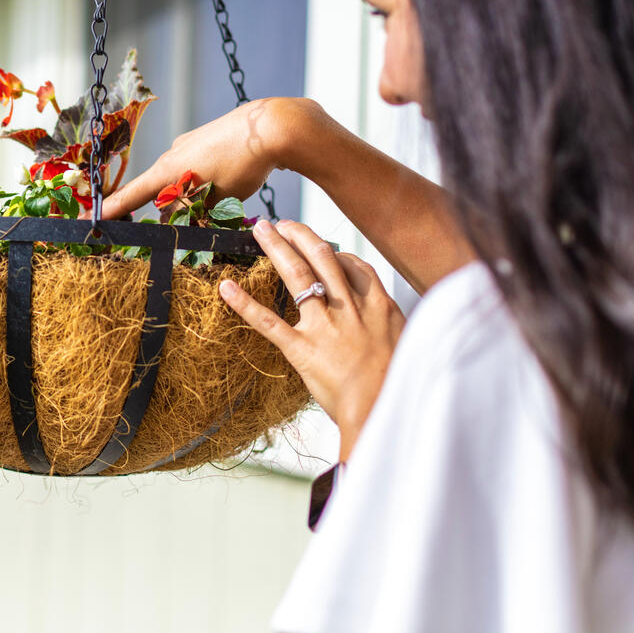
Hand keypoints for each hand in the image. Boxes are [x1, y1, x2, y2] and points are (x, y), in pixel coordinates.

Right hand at [103, 98, 301, 218]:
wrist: (271, 127)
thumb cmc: (240, 163)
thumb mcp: (214, 199)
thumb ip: (191, 211)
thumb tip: (177, 215)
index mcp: (167, 170)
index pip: (131, 195)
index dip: (111, 209)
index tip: (90, 218)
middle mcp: (172, 154)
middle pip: (158, 191)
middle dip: (168, 210)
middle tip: (187, 222)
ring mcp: (189, 145)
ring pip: (180, 180)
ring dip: (190, 196)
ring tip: (221, 200)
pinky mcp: (207, 140)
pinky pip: (195, 167)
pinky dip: (203, 181)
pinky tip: (226, 182)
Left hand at [218, 219, 404, 457]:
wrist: (385, 409)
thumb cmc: (399, 385)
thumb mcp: (407, 347)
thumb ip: (393, 327)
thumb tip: (388, 321)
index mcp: (378, 307)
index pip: (355, 267)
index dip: (336, 253)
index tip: (322, 247)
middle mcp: (350, 308)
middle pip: (323, 259)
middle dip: (301, 236)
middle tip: (283, 224)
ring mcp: (324, 326)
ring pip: (298, 276)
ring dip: (277, 248)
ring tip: (261, 230)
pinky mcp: (302, 349)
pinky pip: (268, 322)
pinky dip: (245, 303)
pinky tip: (226, 287)